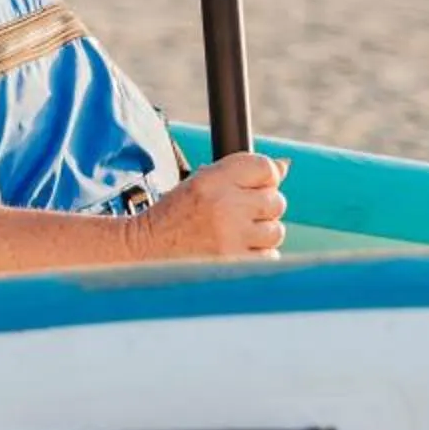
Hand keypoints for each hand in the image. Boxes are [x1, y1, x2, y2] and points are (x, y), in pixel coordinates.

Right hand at [135, 151, 287, 260]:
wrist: (144, 252)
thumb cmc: (174, 218)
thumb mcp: (199, 184)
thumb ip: (240, 174)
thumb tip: (284, 166)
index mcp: (211, 179)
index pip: (264, 167)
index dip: (264, 178)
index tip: (254, 188)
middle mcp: (224, 204)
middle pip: (276, 200)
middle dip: (262, 209)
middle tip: (237, 217)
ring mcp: (232, 236)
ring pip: (275, 231)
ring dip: (260, 235)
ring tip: (233, 237)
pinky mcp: (236, 263)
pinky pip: (269, 256)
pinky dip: (256, 257)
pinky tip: (233, 253)